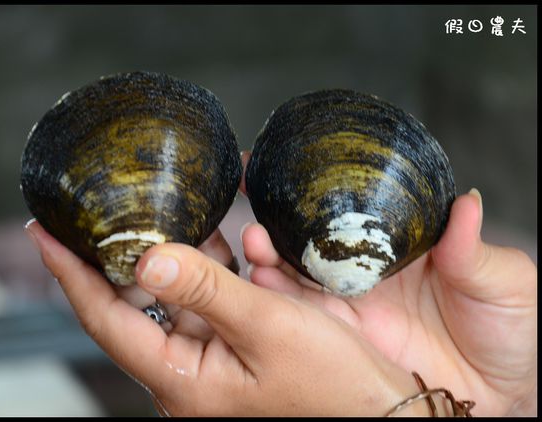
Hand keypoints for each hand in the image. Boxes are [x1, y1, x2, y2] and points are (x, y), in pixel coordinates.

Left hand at [25, 226, 430, 415]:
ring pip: (175, 297)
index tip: (42, 232)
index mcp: (182, 379)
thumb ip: (207, 289)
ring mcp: (212, 361)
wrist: (384, 413)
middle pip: (135, 305)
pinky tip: (220, 243)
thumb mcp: (269, 328)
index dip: (69, 273)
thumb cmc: (335, 387)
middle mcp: (188, 372)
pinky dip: (210, 270)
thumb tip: (145, 259)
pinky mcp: (236, 348)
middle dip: (122, 257)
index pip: (105, 318)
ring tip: (168, 217)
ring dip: (174, 258)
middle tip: (106, 213)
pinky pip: (209, 301)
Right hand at [240, 154, 536, 415]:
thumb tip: (466, 204)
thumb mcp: (503, 280)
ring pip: (295, 274)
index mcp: (397, 245)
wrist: (497, 393)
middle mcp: (364, 270)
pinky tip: (262, 282)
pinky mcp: (339, 337)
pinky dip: (275, 299)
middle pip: (309, 238)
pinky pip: (300, 316)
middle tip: (255, 199)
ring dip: (268, 256)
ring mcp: (348, 304)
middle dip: (276, 216)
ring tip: (254, 241)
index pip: (350, 207)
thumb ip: (475, 248)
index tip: (280, 162)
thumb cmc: (507, 330)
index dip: (316, 187)